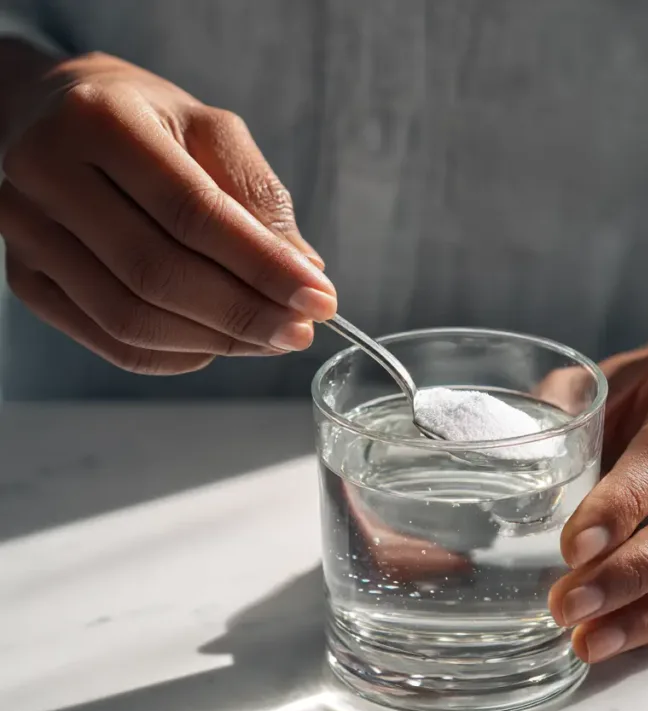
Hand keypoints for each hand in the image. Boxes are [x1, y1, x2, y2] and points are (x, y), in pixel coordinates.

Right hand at [0, 50, 335, 373]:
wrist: (55, 118)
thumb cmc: (145, 123)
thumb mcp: (210, 130)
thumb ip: (259, 198)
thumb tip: (304, 271)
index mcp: (98, 119)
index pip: (193, 213)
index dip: (262, 266)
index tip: (318, 299)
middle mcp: (45, 174)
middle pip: (158, 274)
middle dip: (243, 314)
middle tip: (299, 332)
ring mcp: (26, 233)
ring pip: (131, 320)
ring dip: (214, 342)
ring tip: (268, 339)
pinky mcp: (26, 281)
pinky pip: (111, 343)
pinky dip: (176, 355)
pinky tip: (217, 344)